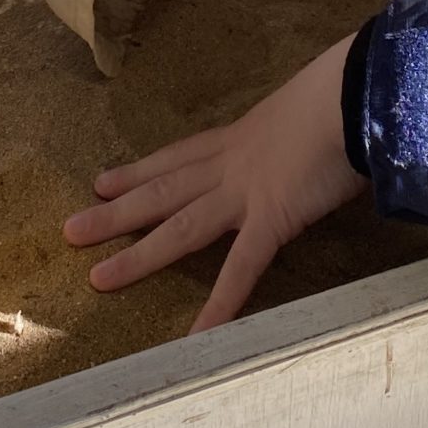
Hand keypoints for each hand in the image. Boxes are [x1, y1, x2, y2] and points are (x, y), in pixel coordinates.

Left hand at [65, 37, 364, 330]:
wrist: (356, 91)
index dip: (138, 172)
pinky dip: (220, 303)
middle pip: (162, 191)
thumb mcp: (308, 110)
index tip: (103, 181)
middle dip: (115, 212)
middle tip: (71, 229)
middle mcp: (231, 164)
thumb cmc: (343, 92)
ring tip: (98, 279)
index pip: (178, 158)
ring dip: (138, 255)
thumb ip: (301, 133)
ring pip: (180, 228)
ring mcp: (246, 192)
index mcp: (240, 137)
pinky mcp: (273, 218)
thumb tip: (312, 143)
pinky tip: (198, 336)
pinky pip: (241, 268)